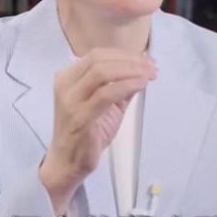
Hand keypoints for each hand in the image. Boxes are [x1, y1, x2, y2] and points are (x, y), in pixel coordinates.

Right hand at [40, 48, 156, 213]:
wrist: (68, 162)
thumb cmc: (86, 134)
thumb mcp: (106, 105)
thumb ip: (120, 87)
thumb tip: (141, 71)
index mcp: (68, 78)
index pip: (97, 55)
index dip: (124, 54)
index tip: (145, 59)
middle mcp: (65, 85)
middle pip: (99, 59)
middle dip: (130, 60)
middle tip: (151, 67)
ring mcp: (71, 100)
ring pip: (102, 72)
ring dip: (131, 70)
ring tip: (149, 75)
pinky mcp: (80, 117)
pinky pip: (106, 94)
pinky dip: (127, 85)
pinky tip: (141, 85)